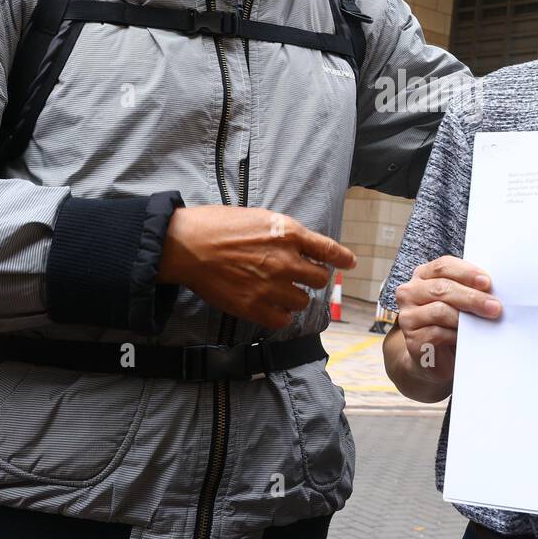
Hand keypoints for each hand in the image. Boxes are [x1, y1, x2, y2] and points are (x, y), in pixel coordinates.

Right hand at [157, 205, 354, 330]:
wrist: (187, 245)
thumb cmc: (218, 225)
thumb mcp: (260, 217)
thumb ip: (285, 234)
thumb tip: (302, 246)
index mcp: (289, 234)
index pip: (329, 250)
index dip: (342, 258)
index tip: (349, 263)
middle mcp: (286, 261)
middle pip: (320, 279)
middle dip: (313, 278)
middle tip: (300, 276)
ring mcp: (271, 286)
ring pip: (303, 302)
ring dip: (295, 297)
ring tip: (279, 291)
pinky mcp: (254, 307)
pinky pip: (282, 321)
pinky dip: (280, 316)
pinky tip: (270, 307)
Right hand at [394, 256, 502, 385]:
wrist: (434, 355)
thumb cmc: (450, 322)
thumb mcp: (459, 301)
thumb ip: (469, 290)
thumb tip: (492, 289)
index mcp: (423, 275)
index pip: (443, 266)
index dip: (466, 272)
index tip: (487, 282)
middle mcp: (410, 292)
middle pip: (442, 288)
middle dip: (472, 297)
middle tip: (494, 306)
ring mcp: (408, 316)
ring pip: (440, 311)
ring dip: (466, 317)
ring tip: (486, 322)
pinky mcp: (412, 339)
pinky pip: (437, 334)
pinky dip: (456, 335)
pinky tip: (467, 338)